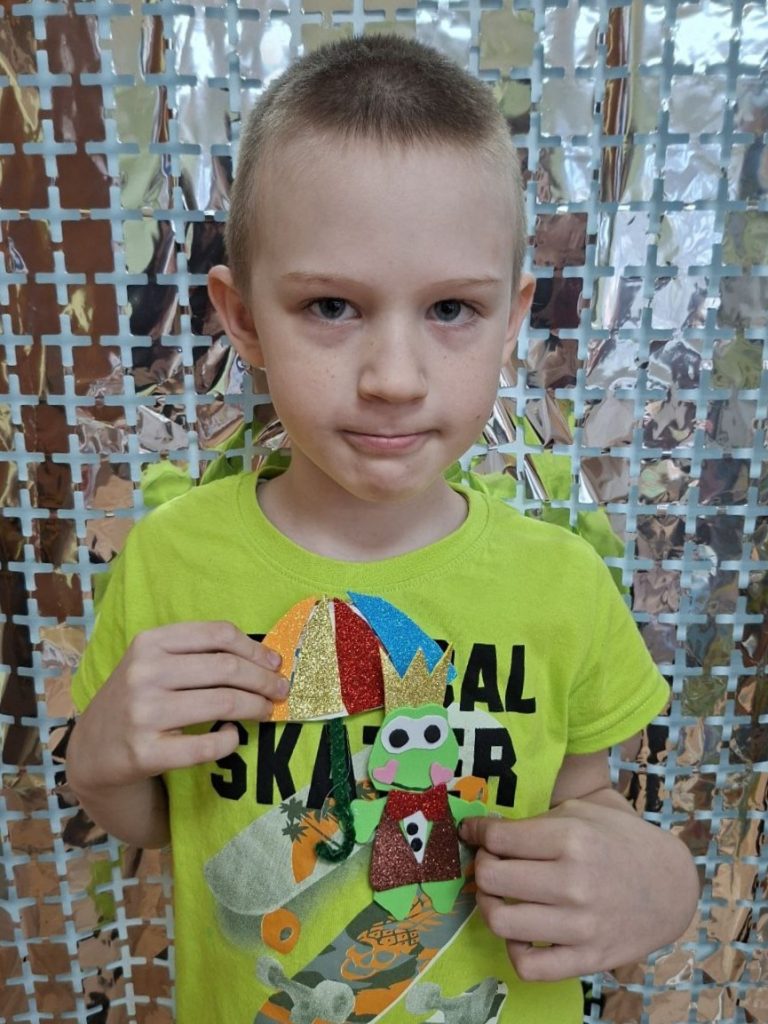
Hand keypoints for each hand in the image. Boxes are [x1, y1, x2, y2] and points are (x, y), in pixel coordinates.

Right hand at [69, 621, 286, 789]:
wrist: (92, 751)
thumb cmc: (137, 698)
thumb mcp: (153, 663)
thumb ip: (196, 653)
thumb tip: (263, 657)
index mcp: (149, 642)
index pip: (217, 635)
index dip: (254, 648)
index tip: (275, 662)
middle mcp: (144, 673)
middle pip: (226, 668)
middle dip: (264, 680)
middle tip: (281, 691)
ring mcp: (143, 713)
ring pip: (223, 702)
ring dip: (256, 707)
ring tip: (267, 711)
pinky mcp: (146, 752)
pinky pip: (207, 746)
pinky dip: (230, 741)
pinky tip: (233, 737)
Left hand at [461, 794, 698, 980]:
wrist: (672, 886)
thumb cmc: (622, 839)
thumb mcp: (585, 810)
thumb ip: (538, 817)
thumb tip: (488, 828)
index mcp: (572, 838)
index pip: (497, 837)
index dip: (476, 832)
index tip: (472, 832)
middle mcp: (574, 882)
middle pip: (491, 877)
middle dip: (481, 866)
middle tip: (490, 861)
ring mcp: (581, 925)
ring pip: (500, 921)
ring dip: (488, 905)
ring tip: (498, 895)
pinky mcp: (588, 959)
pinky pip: (529, 967)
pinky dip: (514, 949)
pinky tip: (520, 931)